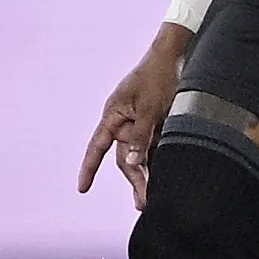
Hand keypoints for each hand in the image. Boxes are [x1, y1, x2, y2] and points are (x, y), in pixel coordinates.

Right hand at [80, 29, 188, 208]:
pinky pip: (154, 146)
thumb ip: (142, 135)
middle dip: (133, 180)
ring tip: (152, 198)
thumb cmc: (159, 76)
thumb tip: (133, 163)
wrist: (176, 55)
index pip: (98, 146)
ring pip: (141, 154)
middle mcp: (124, 121)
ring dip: (148, 175)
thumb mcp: (151, 107)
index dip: (89, 168)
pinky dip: (159, 160)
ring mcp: (140, 122)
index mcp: (114, 115)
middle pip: (125, 156)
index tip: (82, 188)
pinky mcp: (156, 123)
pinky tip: (166, 177)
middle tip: (143, 203)